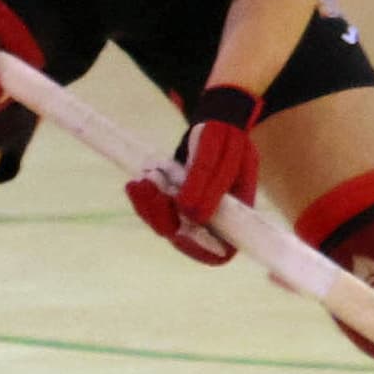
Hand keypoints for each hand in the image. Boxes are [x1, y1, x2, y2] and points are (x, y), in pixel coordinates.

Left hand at [126, 84, 258, 263]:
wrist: (213, 122)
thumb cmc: (226, 138)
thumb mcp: (224, 155)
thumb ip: (209, 183)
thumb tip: (191, 214)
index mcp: (237, 217)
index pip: (219, 252)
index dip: (199, 250)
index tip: (180, 232)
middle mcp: (212, 220)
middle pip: (183, 239)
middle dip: (162, 219)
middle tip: (151, 194)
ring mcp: (190, 211)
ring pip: (163, 224)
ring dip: (148, 207)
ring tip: (140, 183)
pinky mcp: (172, 200)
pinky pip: (153, 208)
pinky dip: (142, 198)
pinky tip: (135, 184)